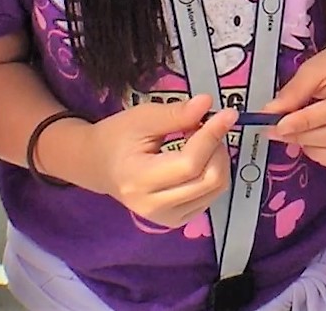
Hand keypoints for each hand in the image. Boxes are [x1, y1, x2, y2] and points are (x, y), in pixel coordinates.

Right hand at [52, 95, 235, 228]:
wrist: (99, 165)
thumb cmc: (118, 138)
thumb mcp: (142, 118)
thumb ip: (176, 114)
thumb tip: (208, 104)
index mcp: (140, 179)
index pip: (189, 164)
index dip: (212, 137)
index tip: (227, 114)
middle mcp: (154, 206)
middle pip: (208, 180)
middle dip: (217, 148)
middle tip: (208, 126)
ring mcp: (166, 218)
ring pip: (215, 190)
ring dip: (218, 160)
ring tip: (200, 141)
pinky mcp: (176, 220)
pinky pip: (210, 197)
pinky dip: (213, 174)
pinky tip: (198, 159)